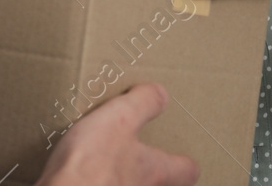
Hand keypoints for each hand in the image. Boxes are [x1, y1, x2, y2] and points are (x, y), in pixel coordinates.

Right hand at [35, 83, 198, 185]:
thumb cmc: (91, 163)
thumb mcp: (119, 119)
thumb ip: (143, 104)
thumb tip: (162, 94)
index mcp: (153, 170)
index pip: (186, 171)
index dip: (185, 162)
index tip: (182, 154)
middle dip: (157, 174)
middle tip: (146, 158)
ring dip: (126, 179)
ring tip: (111, 165)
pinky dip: (99, 182)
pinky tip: (85, 176)